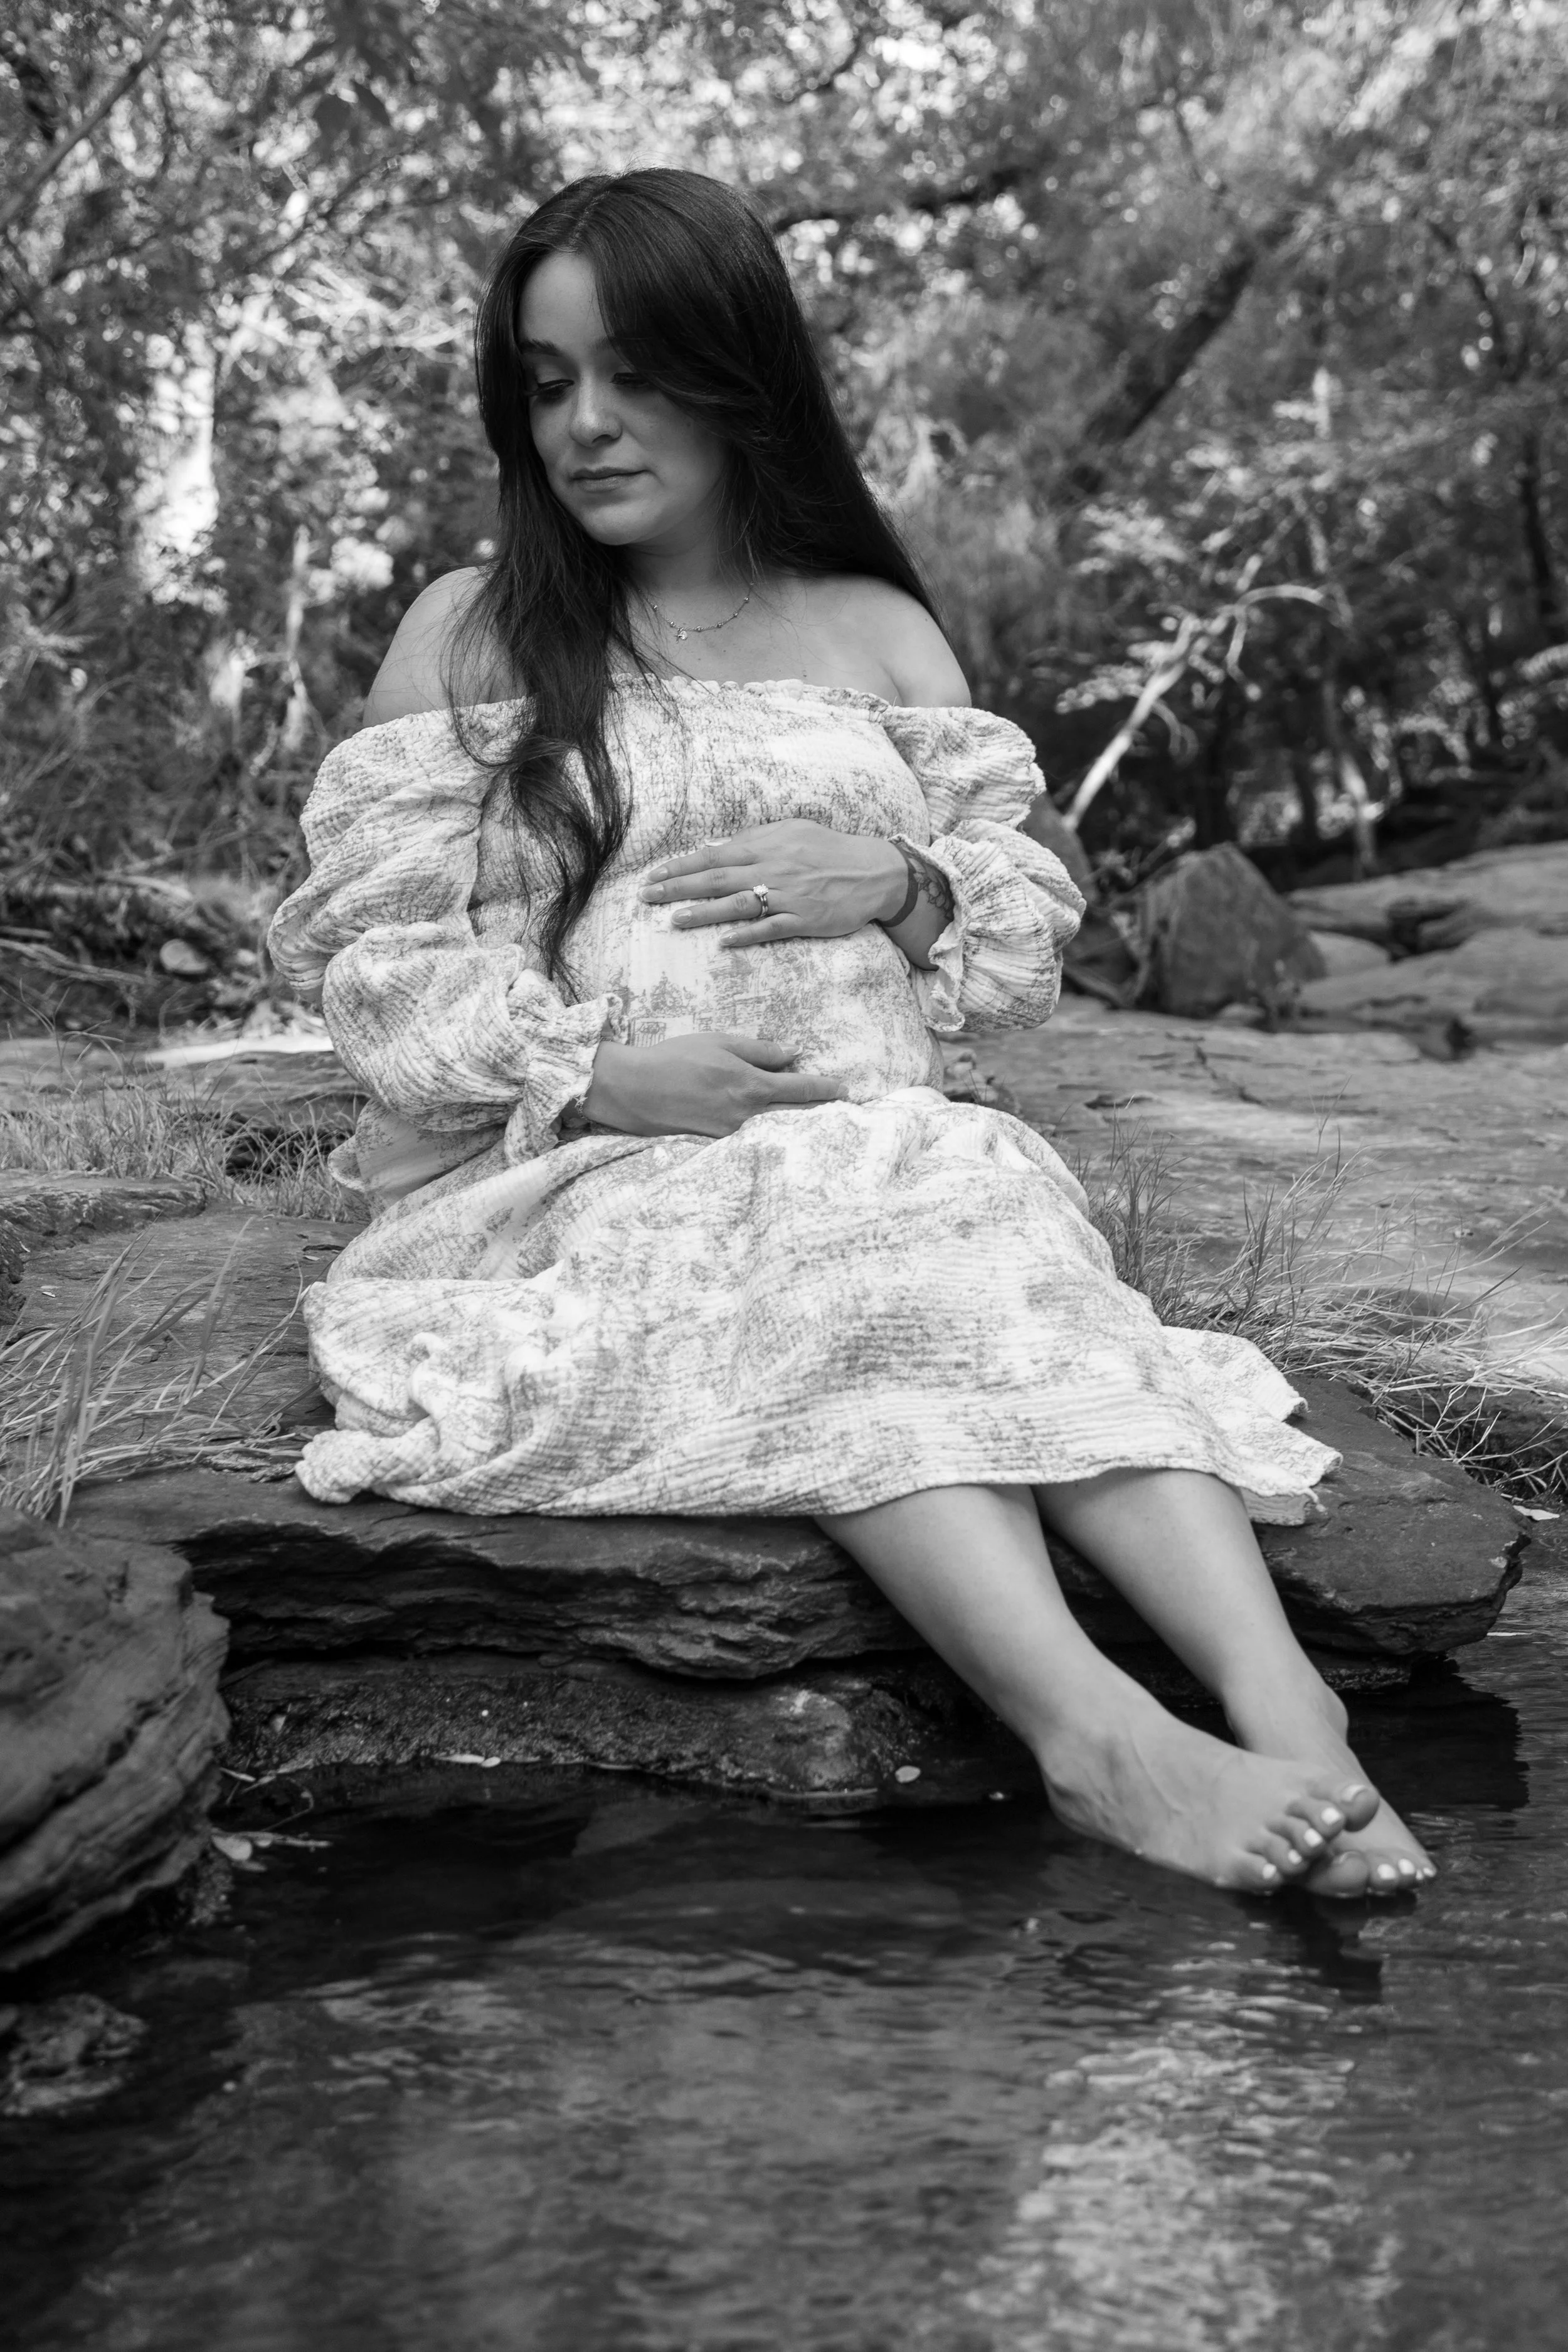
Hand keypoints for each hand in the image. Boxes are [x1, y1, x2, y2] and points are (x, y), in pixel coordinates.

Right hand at [581, 1032, 847, 1137]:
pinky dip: (772, 1134)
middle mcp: (747, 1115)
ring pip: (778, 1130)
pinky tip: (782, 1132)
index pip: (802, 1089)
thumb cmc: (674, 1059)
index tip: (846, 1091)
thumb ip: (760, 1049)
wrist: (633, 1090)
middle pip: (798, 1116)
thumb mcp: (720, 1042)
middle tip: (845, 1111)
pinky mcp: (718, 1144)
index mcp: (751, 1085)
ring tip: (822, 1123)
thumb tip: (794, 1053)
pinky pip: (754, 1140)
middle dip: (824, 1113)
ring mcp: (733, 1134)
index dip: (827, 1090)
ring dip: (801, 1126)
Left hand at [639, 820, 907, 947]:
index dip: (681, 866)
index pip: (713, 856)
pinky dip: (747, 934)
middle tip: (647, 897)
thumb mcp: (792, 833)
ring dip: (704, 913)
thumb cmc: (829, 851)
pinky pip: (771, 928)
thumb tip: (718, 850)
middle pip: (716, 879)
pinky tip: (724, 941)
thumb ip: (755, 841)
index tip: (654, 876)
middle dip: (679, 888)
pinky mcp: (805, 919)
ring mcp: (788, 895)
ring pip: (738, 904)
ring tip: (675, 920)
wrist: (874, 872)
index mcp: (766, 846)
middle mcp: (772, 868)